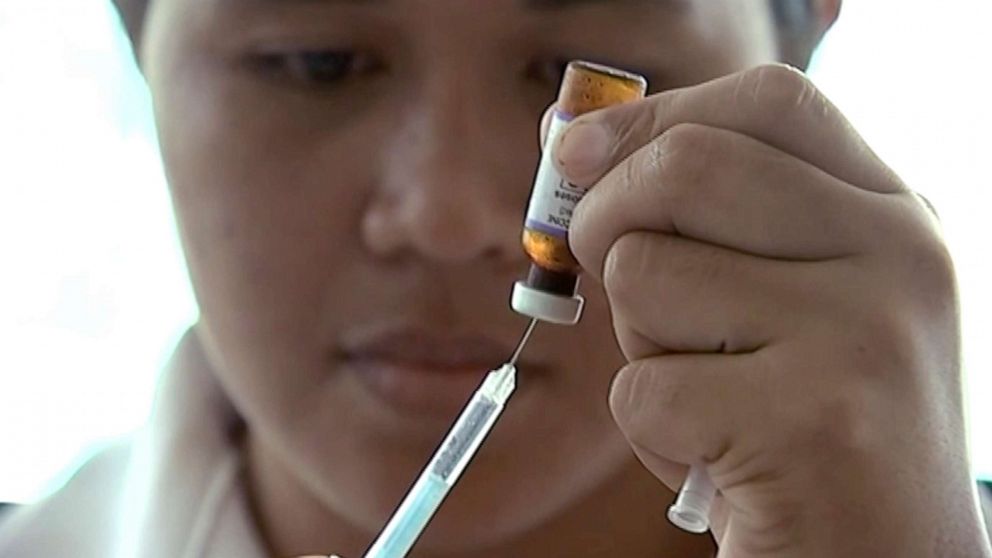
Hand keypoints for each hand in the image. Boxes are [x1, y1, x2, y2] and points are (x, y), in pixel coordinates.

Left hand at [556, 64, 991, 556]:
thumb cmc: (806, 427)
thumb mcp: (783, 300)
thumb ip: (703, 215)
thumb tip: (568, 136)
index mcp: (889, 217)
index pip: (767, 104)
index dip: (652, 115)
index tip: (573, 149)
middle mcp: (896, 257)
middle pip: (685, 166)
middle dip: (607, 223)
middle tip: (611, 279)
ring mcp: (861, 335)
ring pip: (645, 276)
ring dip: (642, 346)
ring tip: (713, 396)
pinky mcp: (811, 424)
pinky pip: (642, 389)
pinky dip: (653, 433)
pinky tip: (721, 458)